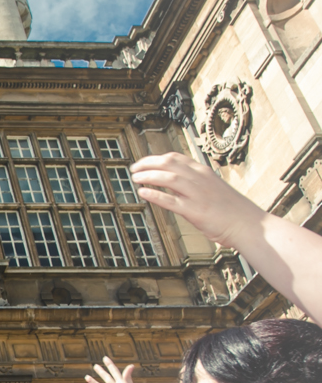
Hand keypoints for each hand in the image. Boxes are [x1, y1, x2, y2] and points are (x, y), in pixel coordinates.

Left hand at [129, 152, 260, 247]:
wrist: (249, 224)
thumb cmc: (231, 210)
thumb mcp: (213, 189)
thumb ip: (195, 184)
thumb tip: (173, 183)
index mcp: (204, 173)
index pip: (176, 158)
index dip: (156, 158)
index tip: (143, 162)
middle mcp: (200, 180)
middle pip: (169, 164)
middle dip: (147, 164)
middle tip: (134, 169)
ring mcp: (198, 194)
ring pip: (168, 178)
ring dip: (148, 176)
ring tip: (135, 178)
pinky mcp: (195, 211)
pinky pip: (171, 200)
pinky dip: (155, 195)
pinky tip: (143, 193)